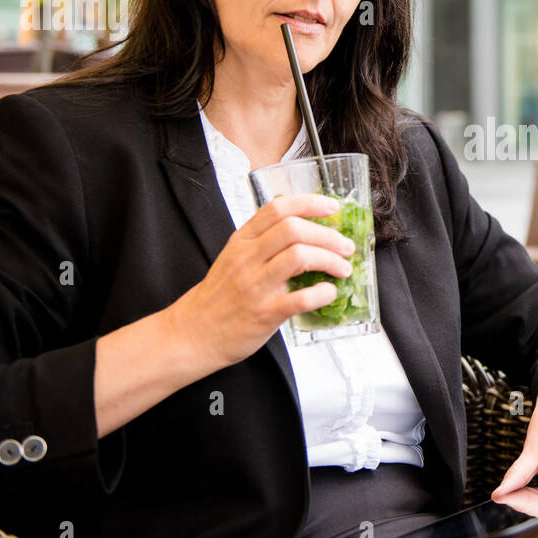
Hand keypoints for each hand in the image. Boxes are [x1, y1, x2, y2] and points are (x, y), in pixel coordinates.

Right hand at [167, 193, 354, 370]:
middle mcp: (247, 259)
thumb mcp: (234, 259)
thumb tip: (308, 232)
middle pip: (294, 228)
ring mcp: (255, 285)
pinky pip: (300, 298)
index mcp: (242, 241)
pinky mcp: (264, 313)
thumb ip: (263, 243)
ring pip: (299, 256)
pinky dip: (322, 293)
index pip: (278, 208)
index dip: (310, 203)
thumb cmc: (219, 297)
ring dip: (330, 260)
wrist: (192, 334)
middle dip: (328, 234)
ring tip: (343, 268)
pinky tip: (329, 293)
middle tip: (345, 246)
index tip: (332, 207)